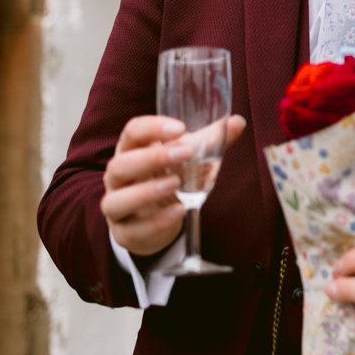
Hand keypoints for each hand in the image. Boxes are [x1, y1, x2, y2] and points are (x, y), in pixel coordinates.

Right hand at [99, 113, 246, 256]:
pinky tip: (179, 211)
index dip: (152, 127)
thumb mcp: (186, 159)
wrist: (154, 220)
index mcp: (131, 150)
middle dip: (152, 158)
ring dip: (146, 191)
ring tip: (176, 183)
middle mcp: (117, 178)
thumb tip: (238, 122)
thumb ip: (209, 141)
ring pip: (117, 200)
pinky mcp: (124, 232)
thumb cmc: (168, 177)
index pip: (132, 131)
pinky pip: (133, 229)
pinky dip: (157, 221)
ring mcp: (115, 206)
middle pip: (121, 164)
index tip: (180, 127)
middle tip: (184, 154)